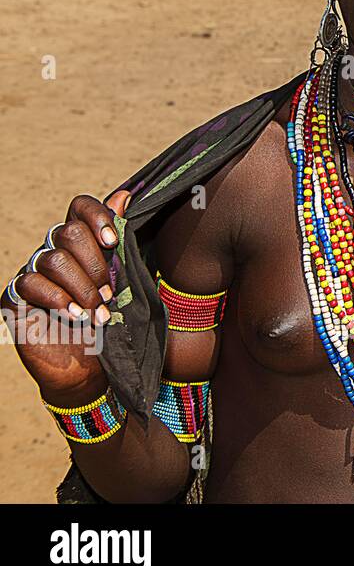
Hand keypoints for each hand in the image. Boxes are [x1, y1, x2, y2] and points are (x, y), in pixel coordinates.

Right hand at [3, 190, 129, 399]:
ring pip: (53, 258)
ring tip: (97, 312)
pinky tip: (75, 315)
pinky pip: (30, 282)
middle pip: (68, 232)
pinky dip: (58, 298)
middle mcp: (54, 253)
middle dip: (96, 264)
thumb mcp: (125, 282)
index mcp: (82, 245)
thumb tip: (125, 195)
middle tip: (110, 293)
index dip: (95, 216)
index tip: (113, 240)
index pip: (79, 207)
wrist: (91, 370)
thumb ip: (122, 242)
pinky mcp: (14, 299)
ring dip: (82, 287)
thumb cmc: (111, 323)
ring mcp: (33, 275)